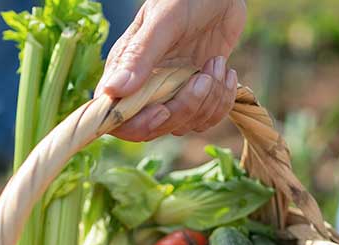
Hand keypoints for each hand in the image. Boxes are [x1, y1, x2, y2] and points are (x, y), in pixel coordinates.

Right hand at [97, 0, 246, 140]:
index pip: (117, 119)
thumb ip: (138, 56)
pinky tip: (226, 71)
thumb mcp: (163, 22)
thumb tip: (112, 91)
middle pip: (155, 128)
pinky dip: (222, 101)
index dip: (138, 125)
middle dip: (184, 109)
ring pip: (184, 125)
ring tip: (217, 63)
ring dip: (208, 101)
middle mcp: (145, 87)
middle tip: (203, 77)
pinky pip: (206, 119)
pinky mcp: (197, 94)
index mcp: (126, 71)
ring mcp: (172, 93)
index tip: (163, 110)